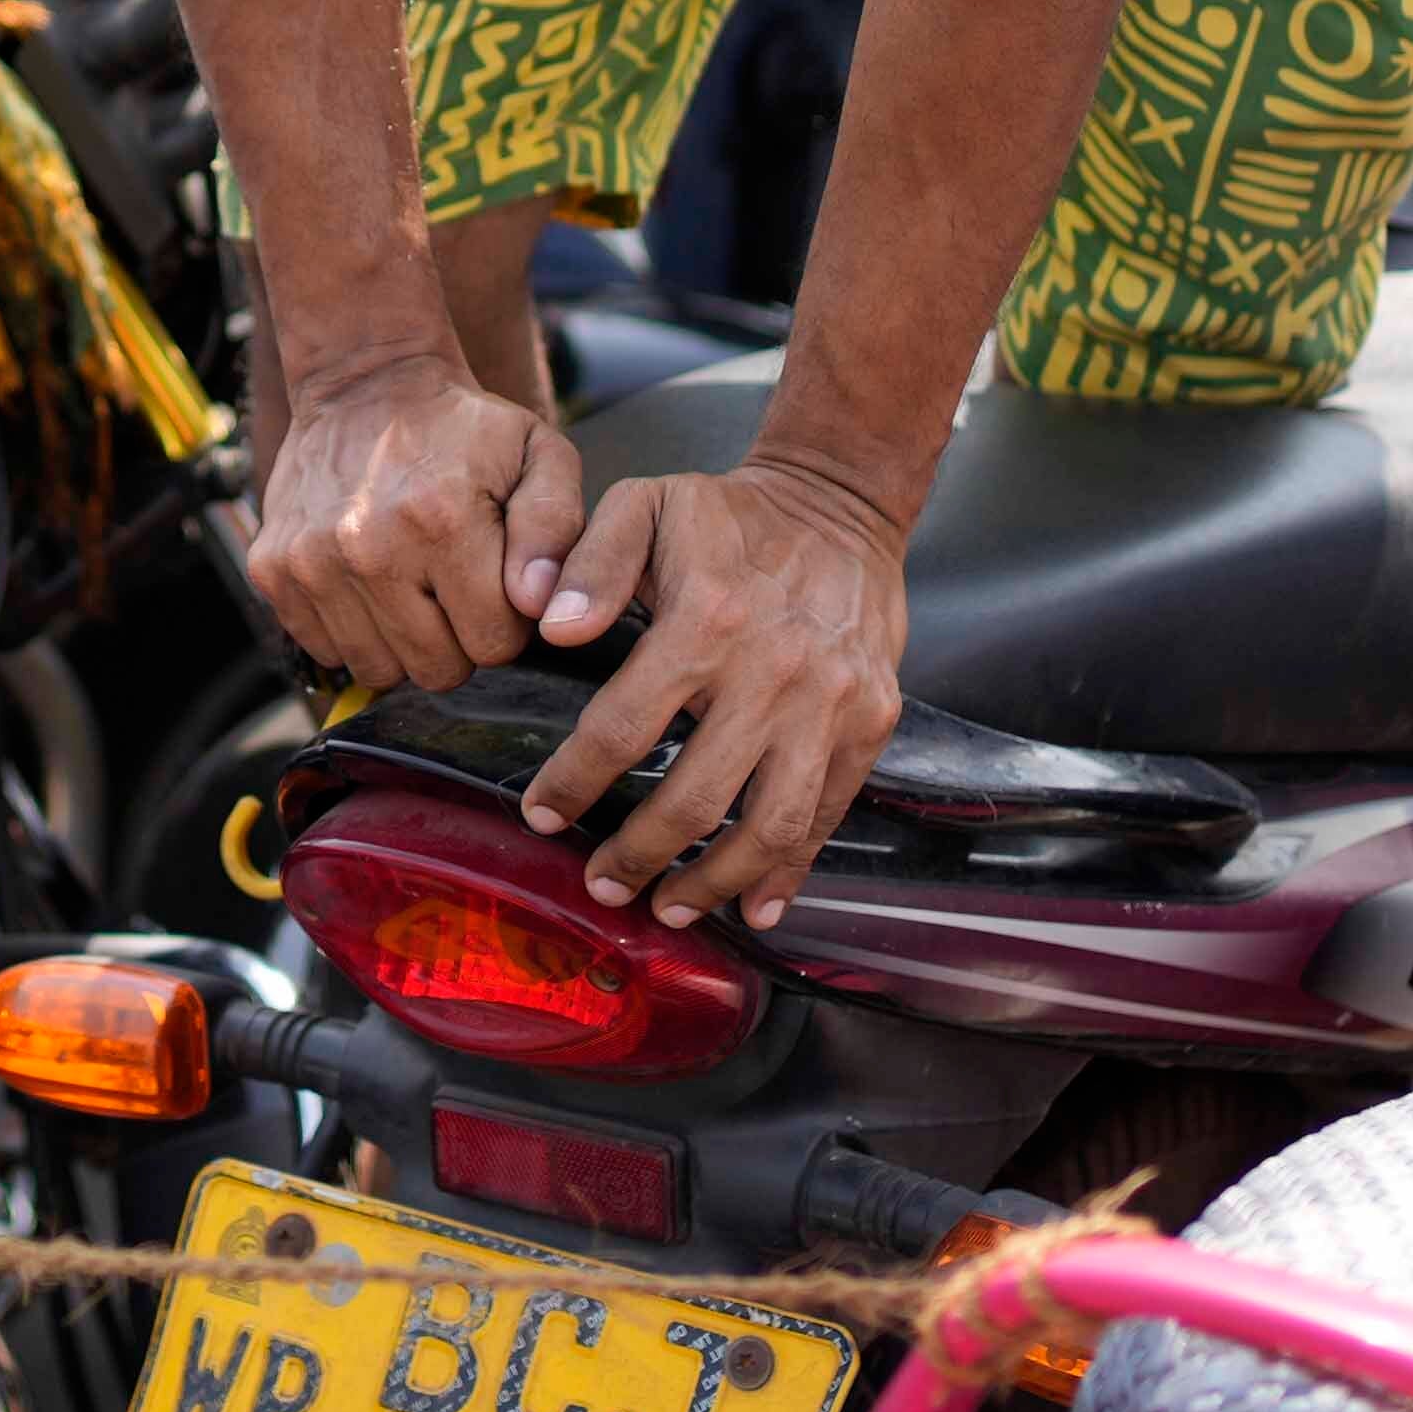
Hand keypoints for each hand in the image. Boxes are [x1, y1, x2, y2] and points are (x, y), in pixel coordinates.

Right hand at [245, 353, 582, 695]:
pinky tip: (367, 580)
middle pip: (437, 671)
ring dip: (403, 640)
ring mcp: (312, 562)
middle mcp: (369, 547)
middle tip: (452, 582)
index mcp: (443, 520)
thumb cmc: (464, 429)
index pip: (493, 644)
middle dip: (457, 638)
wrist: (364, 383)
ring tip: (410, 580)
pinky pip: (325, 650)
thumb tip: (537, 604)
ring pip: (379, 670)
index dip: (505, 619)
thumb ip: (554, 530)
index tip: (494, 578)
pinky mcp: (272, 570)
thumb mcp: (538, 454)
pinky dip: (352, 630)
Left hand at [519, 458, 911, 922]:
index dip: (574, 782)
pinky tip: (753, 905)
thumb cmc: (728, 515)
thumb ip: (590, 565)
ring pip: (768, 825)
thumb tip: (551, 629)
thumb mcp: (645, 504)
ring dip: (712, 881)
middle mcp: (773, 671)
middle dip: (637, 855)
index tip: (542, 813)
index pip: (621, 728)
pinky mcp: (870, 722)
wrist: (841, 504)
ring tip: (668, 908)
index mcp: (705, 619)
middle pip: (694, 798)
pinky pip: (826, 813)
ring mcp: (829, 704)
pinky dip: (790, 871)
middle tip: (602, 884)